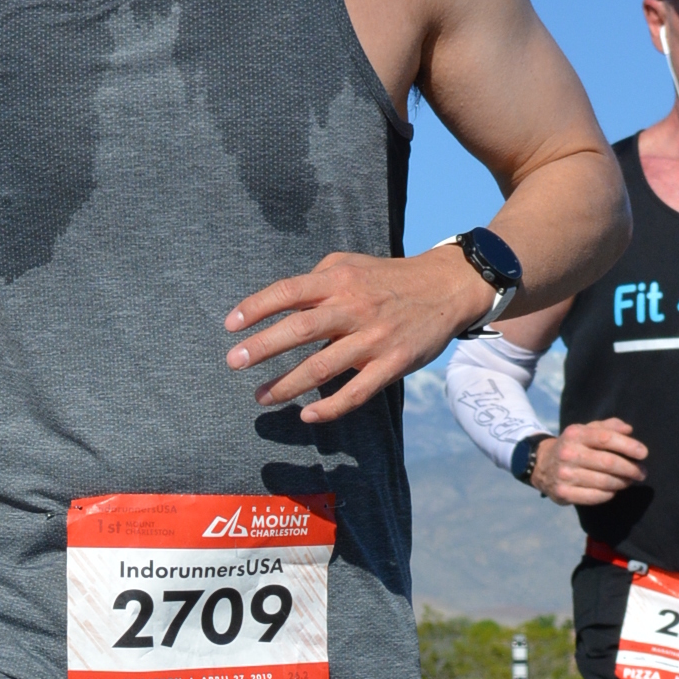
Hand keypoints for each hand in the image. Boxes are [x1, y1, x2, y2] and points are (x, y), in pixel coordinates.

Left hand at [225, 250, 484, 424]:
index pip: (288, 292)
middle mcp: (353, 308)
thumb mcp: (351, 264)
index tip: (230, 325)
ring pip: (322, 366)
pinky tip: (306, 415)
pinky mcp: (393, 364)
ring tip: (261, 397)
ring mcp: (373, 338)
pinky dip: (330, 408)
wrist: (448, 288)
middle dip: (262, 348)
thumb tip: (280, 301)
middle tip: (233, 363)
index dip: (256, 307)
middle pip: (299, 329)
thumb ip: (316, 279)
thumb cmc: (389, 278)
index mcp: (338, 280)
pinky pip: (357, 392)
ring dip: (286, 385)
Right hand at [531, 418, 647, 504]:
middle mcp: (568, 453)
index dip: (628, 446)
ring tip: (630, 481)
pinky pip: (594, 497)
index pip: (606, 438)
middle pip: (608, 463)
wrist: (541, 465)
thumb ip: (608, 426)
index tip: (643, 453)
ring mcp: (564, 475)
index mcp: (576, 434)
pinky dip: (609, 494)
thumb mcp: (586, 430)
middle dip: (630, 469)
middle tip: (642, 472)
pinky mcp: (563, 493)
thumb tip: (629, 430)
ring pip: (604, 482)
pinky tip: (613, 490)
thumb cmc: (574, 446)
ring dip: (622, 483)